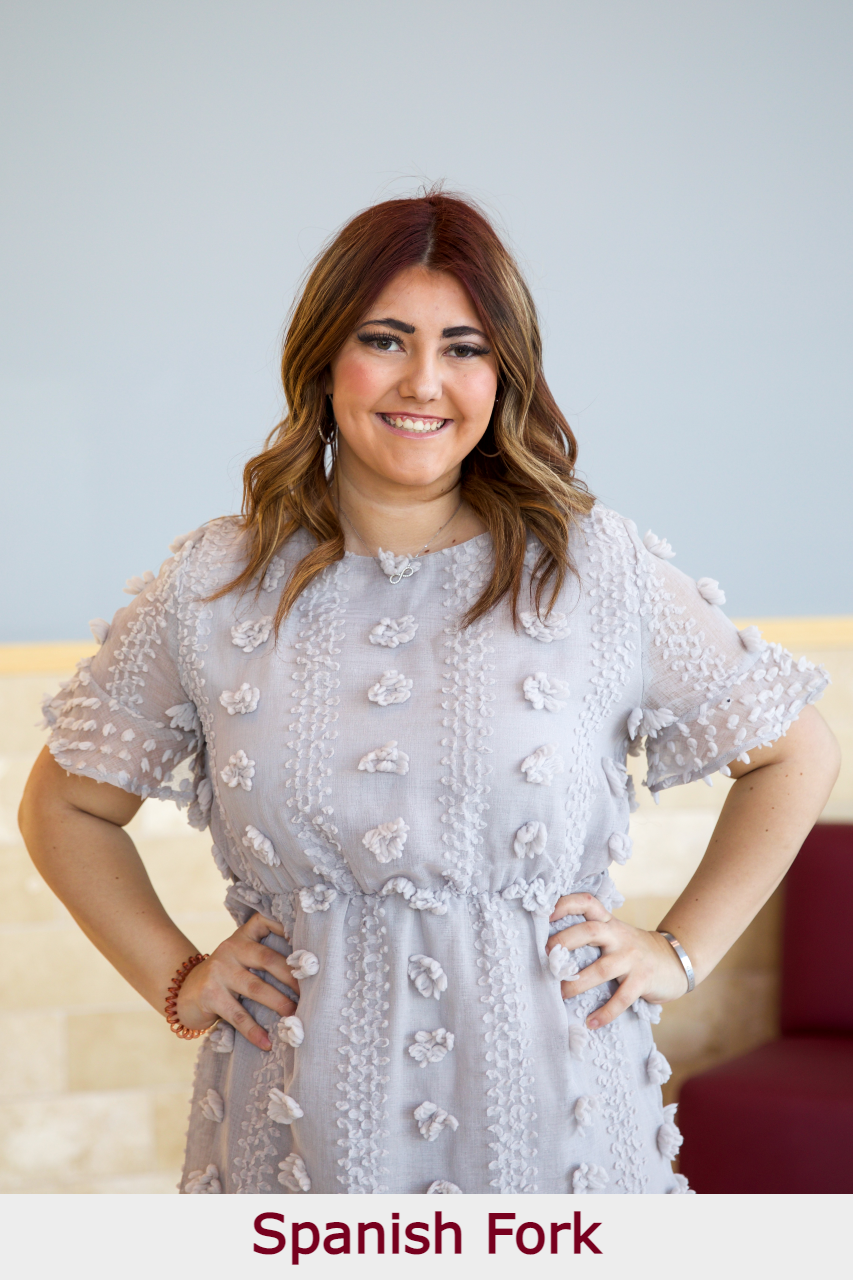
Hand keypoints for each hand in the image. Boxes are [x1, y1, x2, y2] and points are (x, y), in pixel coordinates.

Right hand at [176, 913, 300, 1050]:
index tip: (306, 938)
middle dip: (291, 976)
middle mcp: (231, 949)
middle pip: (267, 958)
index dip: (284, 925)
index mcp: (242, 937)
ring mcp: (219, 971)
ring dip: (278, 1002)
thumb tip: (304, 977)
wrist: (184, 993)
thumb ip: (263, 958)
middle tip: (311, 991)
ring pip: (255, 987)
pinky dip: (254, 1031)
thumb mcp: (240, 959)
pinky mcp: (210, 995)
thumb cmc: (225, 977)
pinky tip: (266, 1043)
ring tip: (294, 1015)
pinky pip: (237, 1015)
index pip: (263, 921)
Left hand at [545, 893, 689, 1029]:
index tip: (546, 914)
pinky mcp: (643, 980)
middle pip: (589, 931)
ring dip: (577, 984)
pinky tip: (591, 1022)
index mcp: (608, 922)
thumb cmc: (633, 949)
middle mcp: (619, 936)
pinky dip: (605, 1012)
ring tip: (560, 995)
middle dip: (564, 942)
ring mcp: (632, 957)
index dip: (566, 904)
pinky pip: (621, 998)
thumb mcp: (614, 934)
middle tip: (546, 957)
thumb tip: (550, 948)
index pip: (587, 903)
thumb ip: (591, 935)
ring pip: (601, 969)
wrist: (674, 961)